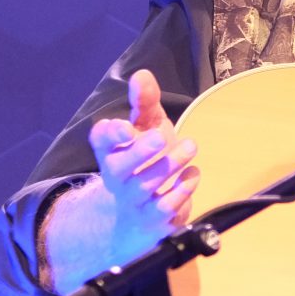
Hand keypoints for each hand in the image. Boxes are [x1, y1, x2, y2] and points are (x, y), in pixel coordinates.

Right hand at [85, 69, 197, 260]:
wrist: (144, 214)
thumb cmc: (145, 160)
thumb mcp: (147, 126)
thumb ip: (144, 102)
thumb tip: (141, 75)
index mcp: (111, 151)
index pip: (101, 141)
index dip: (110, 134)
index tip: (125, 126)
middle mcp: (117, 177)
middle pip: (119, 167)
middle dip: (139, 152)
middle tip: (160, 137)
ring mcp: (133, 201)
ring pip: (145, 187)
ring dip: (169, 166)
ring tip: (190, 145)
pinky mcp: (153, 220)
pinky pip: (163, 210)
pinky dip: (181, 192)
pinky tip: (193, 175)